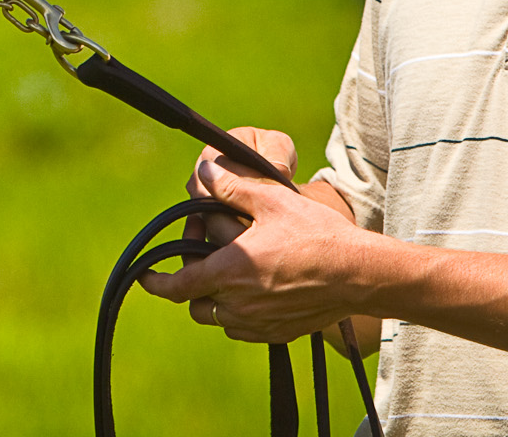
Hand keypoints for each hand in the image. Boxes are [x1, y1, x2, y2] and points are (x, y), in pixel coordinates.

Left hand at [144, 151, 384, 344]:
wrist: (360, 274)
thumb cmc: (317, 235)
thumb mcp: (270, 201)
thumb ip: (229, 189)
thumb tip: (201, 174)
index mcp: (230, 271)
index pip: (178, 287)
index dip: (157, 283)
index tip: (147, 277)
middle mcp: (239, 304)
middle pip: (196, 302)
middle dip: (193, 281)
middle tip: (211, 253)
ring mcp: (259, 324)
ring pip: (219, 318)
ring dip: (217, 298)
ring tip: (235, 269)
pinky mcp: (278, 334)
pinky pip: (244, 329)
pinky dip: (240, 312)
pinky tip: (257, 288)